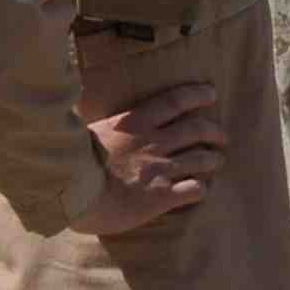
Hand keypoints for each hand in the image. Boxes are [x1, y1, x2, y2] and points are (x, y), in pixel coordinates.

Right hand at [68, 82, 226, 234]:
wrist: (69, 194)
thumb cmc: (71, 162)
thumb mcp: (89, 132)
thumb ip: (107, 126)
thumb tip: (100, 118)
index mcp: (135, 123)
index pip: (176, 101)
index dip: (198, 95)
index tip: (211, 94)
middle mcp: (154, 142)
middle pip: (199, 128)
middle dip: (216, 131)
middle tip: (221, 137)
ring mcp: (161, 168)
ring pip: (204, 158)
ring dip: (215, 159)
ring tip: (216, 162)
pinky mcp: (162, 195)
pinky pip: (196, 190)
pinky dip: (203, 189)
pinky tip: (200, 190)